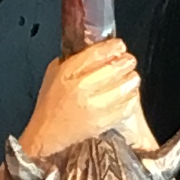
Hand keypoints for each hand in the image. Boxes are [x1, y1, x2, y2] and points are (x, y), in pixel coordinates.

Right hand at [20, 37, 147, 156]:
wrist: (47, 133)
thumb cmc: (51, 103)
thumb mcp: (55, 72)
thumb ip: (74, 59)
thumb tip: (98, 49)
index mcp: (68, 72)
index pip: (98, 53)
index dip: (114, 47)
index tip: (120, 46)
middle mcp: (81, 88)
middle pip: (115, 67)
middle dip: (126, 61)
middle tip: (128, 61)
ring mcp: (94, 106)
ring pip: (125, 86)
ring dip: (131, 79)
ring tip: (131, 77)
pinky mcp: (103, 121)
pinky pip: (127, 106)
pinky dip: (132, 97)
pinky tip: (130, 94)